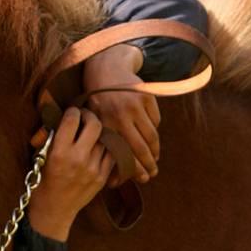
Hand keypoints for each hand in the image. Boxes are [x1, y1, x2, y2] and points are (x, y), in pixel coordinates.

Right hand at [28, 108, 114, 241]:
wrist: (53, 210)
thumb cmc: (42, 181)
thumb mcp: (39, 157)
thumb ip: (49, 135)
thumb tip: (55, 112)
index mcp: (59, 152)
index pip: (72, 120)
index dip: (72, 111)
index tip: (71, 112)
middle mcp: (78, 159)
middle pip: (95, 124)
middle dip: (89, 116)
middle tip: (85, 117)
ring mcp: (93, 169)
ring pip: (106, 138)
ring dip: (99, 132)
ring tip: (92, 133)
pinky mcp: (102, 177)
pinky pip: (112, 154)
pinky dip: (107, 148)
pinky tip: (99, 147)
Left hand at [83, 44, 160, 186]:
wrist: (106, 69)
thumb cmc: (98, 102)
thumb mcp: (95, 122)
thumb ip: (103, 146)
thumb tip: (112, 181)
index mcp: (104, 124)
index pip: (123, 154)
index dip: (133, 169)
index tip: (141, 178)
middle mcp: (120, 115)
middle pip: (140, 148)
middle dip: (148, 165)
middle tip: (152, 173)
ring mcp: (135, 106)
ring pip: (151, 136)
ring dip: (155, 151)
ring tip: (155, 159)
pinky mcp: (147, 97)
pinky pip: (156, 121)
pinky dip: (154, 130)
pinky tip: (151, 136)